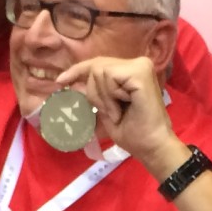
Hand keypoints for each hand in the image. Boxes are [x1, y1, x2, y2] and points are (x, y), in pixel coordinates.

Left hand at [54, 56, 176, 172]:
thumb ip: (92, 94)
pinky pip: (108, 76)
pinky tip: (121, 109)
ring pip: (99, 71)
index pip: (98, 64)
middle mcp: (137, 63)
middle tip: (110, 113)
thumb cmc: (133, 133)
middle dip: (94, 93)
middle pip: (96, 66)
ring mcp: (140, 65)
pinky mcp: (140, 72)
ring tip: (118, 113)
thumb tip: (71, 83)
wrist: (151, 147)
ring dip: (103, 98)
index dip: (77, 70)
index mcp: (130, 71)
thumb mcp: (105, 110)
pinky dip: (109, 97)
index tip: (60, 81)